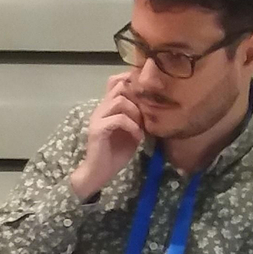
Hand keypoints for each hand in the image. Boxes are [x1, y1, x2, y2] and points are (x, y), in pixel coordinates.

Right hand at [70, 74, 146, 201]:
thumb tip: (154, 105)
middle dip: (137, 98)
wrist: (99, 172)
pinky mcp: (98, 129)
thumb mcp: (132, 130)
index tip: (147, 94)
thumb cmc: (115, 153)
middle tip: (146, 114)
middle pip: (120, 86)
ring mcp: (98, 118)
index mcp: (108, 107)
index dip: (131, 81)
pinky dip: (132, 127)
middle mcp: (101, 108)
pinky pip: (118, 119)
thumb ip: (138, 116)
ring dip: (135, 113)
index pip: (116, 81)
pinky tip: (137, 137)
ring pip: (119, 101)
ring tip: (141, 127)